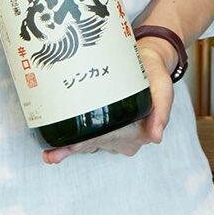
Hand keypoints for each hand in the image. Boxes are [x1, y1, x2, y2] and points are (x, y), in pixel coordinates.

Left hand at [43, 32, 176, 163]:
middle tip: (52, 155)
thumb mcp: (163, 89)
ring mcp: (110, 133)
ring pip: (87, 143)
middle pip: (94, 145)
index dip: (90, 143)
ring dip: (67, 149)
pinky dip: (68, 142)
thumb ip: (161, 112)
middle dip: (72, 151)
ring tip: (49, 153)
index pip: (110, 140)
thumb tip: (156, 137)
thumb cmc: (155, 75)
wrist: (146, 59)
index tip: (73, 146)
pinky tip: (51, 147)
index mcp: (138, 134)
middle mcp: (123, 138)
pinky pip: (84, 136)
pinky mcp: (100, 125)